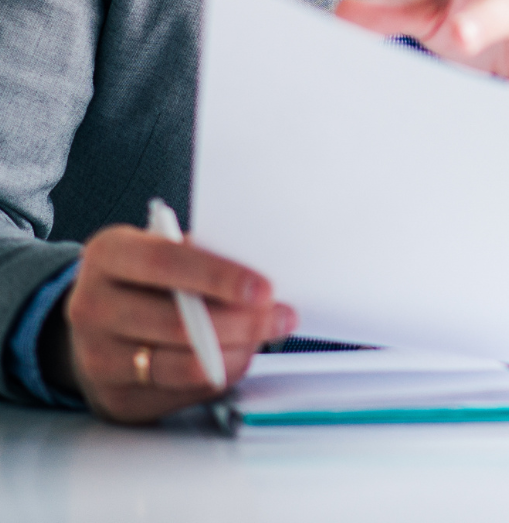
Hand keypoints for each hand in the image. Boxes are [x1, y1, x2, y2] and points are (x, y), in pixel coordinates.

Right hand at [44, 225, 296, 422]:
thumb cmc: (143, 276)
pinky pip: (179, 393)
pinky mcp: (114, 399)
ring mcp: (97, 359)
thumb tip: (258, 279)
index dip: (218, 276)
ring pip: (180, 365)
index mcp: (106, 256)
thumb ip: (201, 256)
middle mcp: (92, 307)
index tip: (263, 288)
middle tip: (280, 317)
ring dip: (235, 352)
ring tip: (263, 337)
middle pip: (176, 323)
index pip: (165, 262)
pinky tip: (237, 357)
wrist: (96, 319)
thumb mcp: (161, 246)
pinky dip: (218, 376)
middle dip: (240, 322)